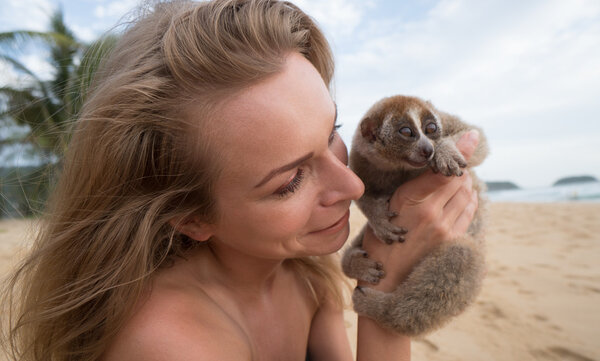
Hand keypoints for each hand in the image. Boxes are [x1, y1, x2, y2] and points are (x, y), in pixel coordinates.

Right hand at [360, 130, 479, 291]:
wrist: (387, 283)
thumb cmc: (380, 243)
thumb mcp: (386, 210)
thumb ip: (410, 187)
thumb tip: (432, 167)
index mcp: (409, 199)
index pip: (441, 168)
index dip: (458, 150)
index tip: (471, 136)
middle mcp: (430, 211)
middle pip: (457, 179)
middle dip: (461, 167)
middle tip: (460, 159)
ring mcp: (444, 228)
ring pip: (466, 194)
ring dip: (466, 184)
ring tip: (461, 177)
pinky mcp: (453, 241)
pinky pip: (469, 212)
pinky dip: (470, 200)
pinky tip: (467, 196)